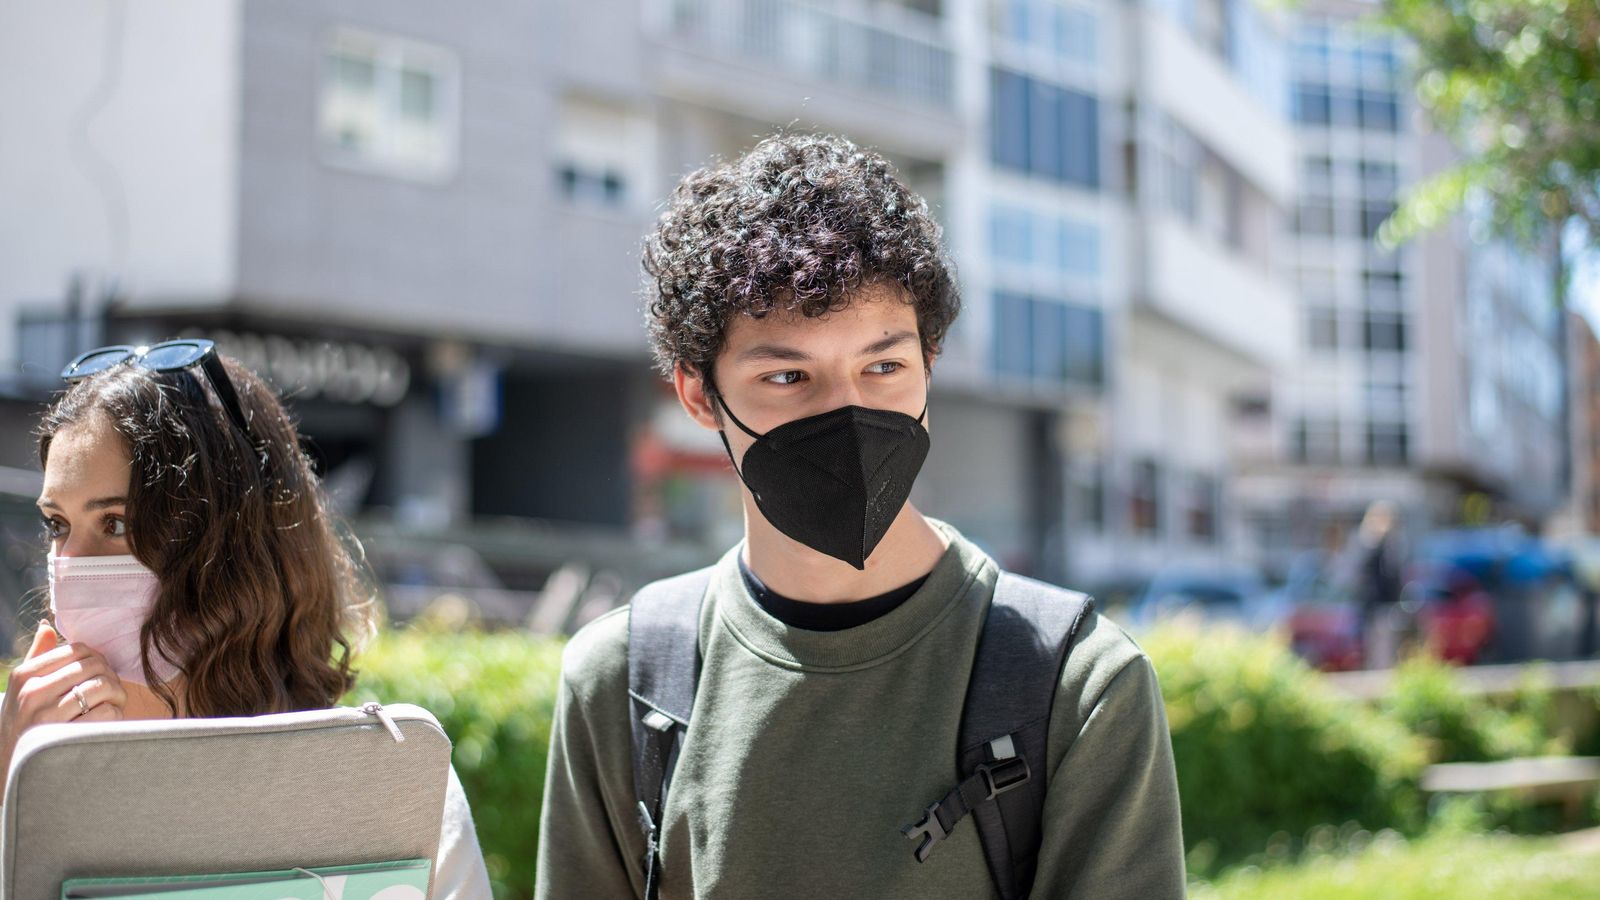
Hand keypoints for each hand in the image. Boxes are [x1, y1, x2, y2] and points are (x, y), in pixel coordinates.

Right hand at [0, 622, 127, 775]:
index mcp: (24, 676)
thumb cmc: (23, 725)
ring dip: (117, 695)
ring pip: (102, 687)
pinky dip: (115, 716)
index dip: (98, 659)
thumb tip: (47, 625)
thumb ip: (37, 657)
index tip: (100, 673)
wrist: (11, 771)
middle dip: (111, 677)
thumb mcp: (21, 691)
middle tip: (112, 691)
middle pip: (94, 666)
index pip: (77, 650)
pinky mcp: (64, 737)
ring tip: (113, 705)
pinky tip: (107, 724)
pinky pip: (106, 713)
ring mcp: (46, 716)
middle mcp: (31, 693)